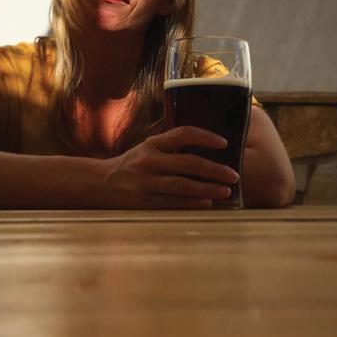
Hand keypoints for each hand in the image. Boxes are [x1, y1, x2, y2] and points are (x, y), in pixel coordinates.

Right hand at [100, 126, 239, 208]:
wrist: (102, 183)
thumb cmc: (133, 164)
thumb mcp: (148, 148)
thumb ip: (171, 146)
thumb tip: (207, 148)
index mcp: (152, 144)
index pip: (182, 134)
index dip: (205, 137)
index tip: (224, 143)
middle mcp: (149, 161)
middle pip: (188, 163)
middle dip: (214, 169)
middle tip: (234, 175)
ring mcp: (147, 182)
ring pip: (184, 185)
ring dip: (208, 188)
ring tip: (226, 191)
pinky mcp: (145, 201)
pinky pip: (174, 202)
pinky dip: (192, 203)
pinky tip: (207, 203)